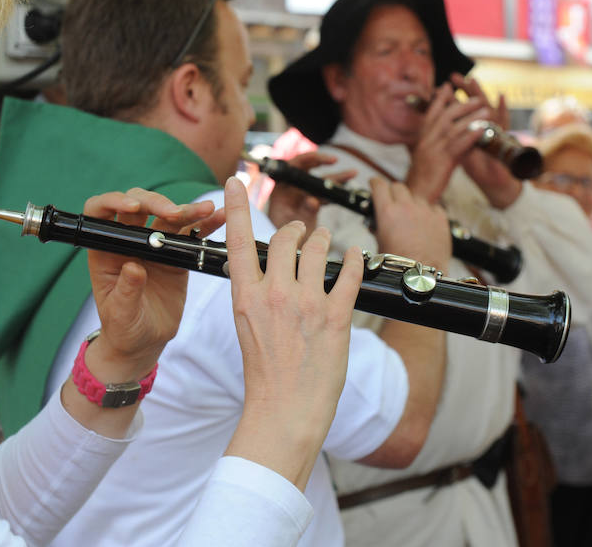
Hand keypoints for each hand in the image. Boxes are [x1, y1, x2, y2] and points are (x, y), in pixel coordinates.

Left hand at [83, 189, 224, 379]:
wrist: (145, 342)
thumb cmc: (124, 328)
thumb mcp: (121, 314)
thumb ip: (126, 291)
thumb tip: (133, 267)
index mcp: (106, 250)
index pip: (100, 213)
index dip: (113, 201)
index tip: (133, 209)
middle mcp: (128, 242)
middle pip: (139, 205)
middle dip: (157, 203)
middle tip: (175, 214)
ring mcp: (154, 246)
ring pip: (168, 217)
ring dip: (187, 210)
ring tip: (206, 209)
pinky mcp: (176, 255)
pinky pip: (190, 234)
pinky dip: (205, 225)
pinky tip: (219, 218)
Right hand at [222, 176, 362, 488]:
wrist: (284, 411)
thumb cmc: (265, 375)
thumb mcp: (248, 328)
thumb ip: (255, 295)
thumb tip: (264, 270)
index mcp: (245, 297)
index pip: (237, 240)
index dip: (236, 205)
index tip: (236, 179)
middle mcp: (273, 294)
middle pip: (285, 237)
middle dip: (297, 228)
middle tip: (303, 231)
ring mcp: (305, 304)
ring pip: (318, 248)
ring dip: (324, 239)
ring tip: (327, 242)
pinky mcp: (335, 317)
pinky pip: (348, 272)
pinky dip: (353, 259)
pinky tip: (355, 256)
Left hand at [266, 151, 356, 238]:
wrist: (284, 249)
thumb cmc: (281, 236)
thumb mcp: (290, 224)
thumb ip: (302, 211)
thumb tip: (313, 200)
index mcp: (282, 187)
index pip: (294, 165)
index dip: (309, 159)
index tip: (323, 159)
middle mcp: (291, 188)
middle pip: (308, 169)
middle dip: (323, 163)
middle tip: (335, 160)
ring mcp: (302, 194)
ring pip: (320, 182)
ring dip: (335, 178)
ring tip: (352, 173)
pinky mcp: (311, 202)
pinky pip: (324, 194)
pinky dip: (335, 193)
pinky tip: (347, 190)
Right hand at [370, 177, 450, 271]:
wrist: (421, 275)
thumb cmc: (399, 264)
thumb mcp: (380, 245)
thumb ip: (378, 229)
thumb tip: (376, 224)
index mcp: (388, 212)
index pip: (379, 186)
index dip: (375, 183)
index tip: (375, 184)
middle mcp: (407, 207)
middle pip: (398, 187)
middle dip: (392, 192)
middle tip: (391, 200)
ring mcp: (425, 211)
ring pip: (416, 197)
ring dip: (411, 203)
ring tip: (409, 216)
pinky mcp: (441, 218)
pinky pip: (433, 207)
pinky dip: (428, 212)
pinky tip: (425, 222)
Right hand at [406, 82, 488, 201]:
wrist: (415, 197)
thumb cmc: (421, 182)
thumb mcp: (428, 160)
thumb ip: (439, 146)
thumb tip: (454, 138)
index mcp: (422, 141)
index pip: (430, 115)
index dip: (439, 100)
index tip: (447, 86)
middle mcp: (426, 142)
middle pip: (443, 117)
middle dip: (461, 105)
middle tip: (476, 98)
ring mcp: (433, 151)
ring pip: (453, 128)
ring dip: (471, 118)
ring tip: (485, 110)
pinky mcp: (442, 162)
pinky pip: (458, 145)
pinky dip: (471, 136)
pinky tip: (482, 130)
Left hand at [450, 73, 521, 207]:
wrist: (495, 180)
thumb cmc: (478, 166)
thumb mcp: (459, 151)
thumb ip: (451, 137)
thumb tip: (434, 129)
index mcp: (471, 128)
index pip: (460, 108)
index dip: (450, 98)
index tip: (438, 87)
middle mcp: (484, 124)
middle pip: (474, 102)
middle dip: (464, 89)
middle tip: (453, 75)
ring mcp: (495, 128)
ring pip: (488, 106)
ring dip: (481, 93)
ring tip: (472, 80)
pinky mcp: (503, 136)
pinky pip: (504, 121)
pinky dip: (503, 109)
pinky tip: (501, 97)